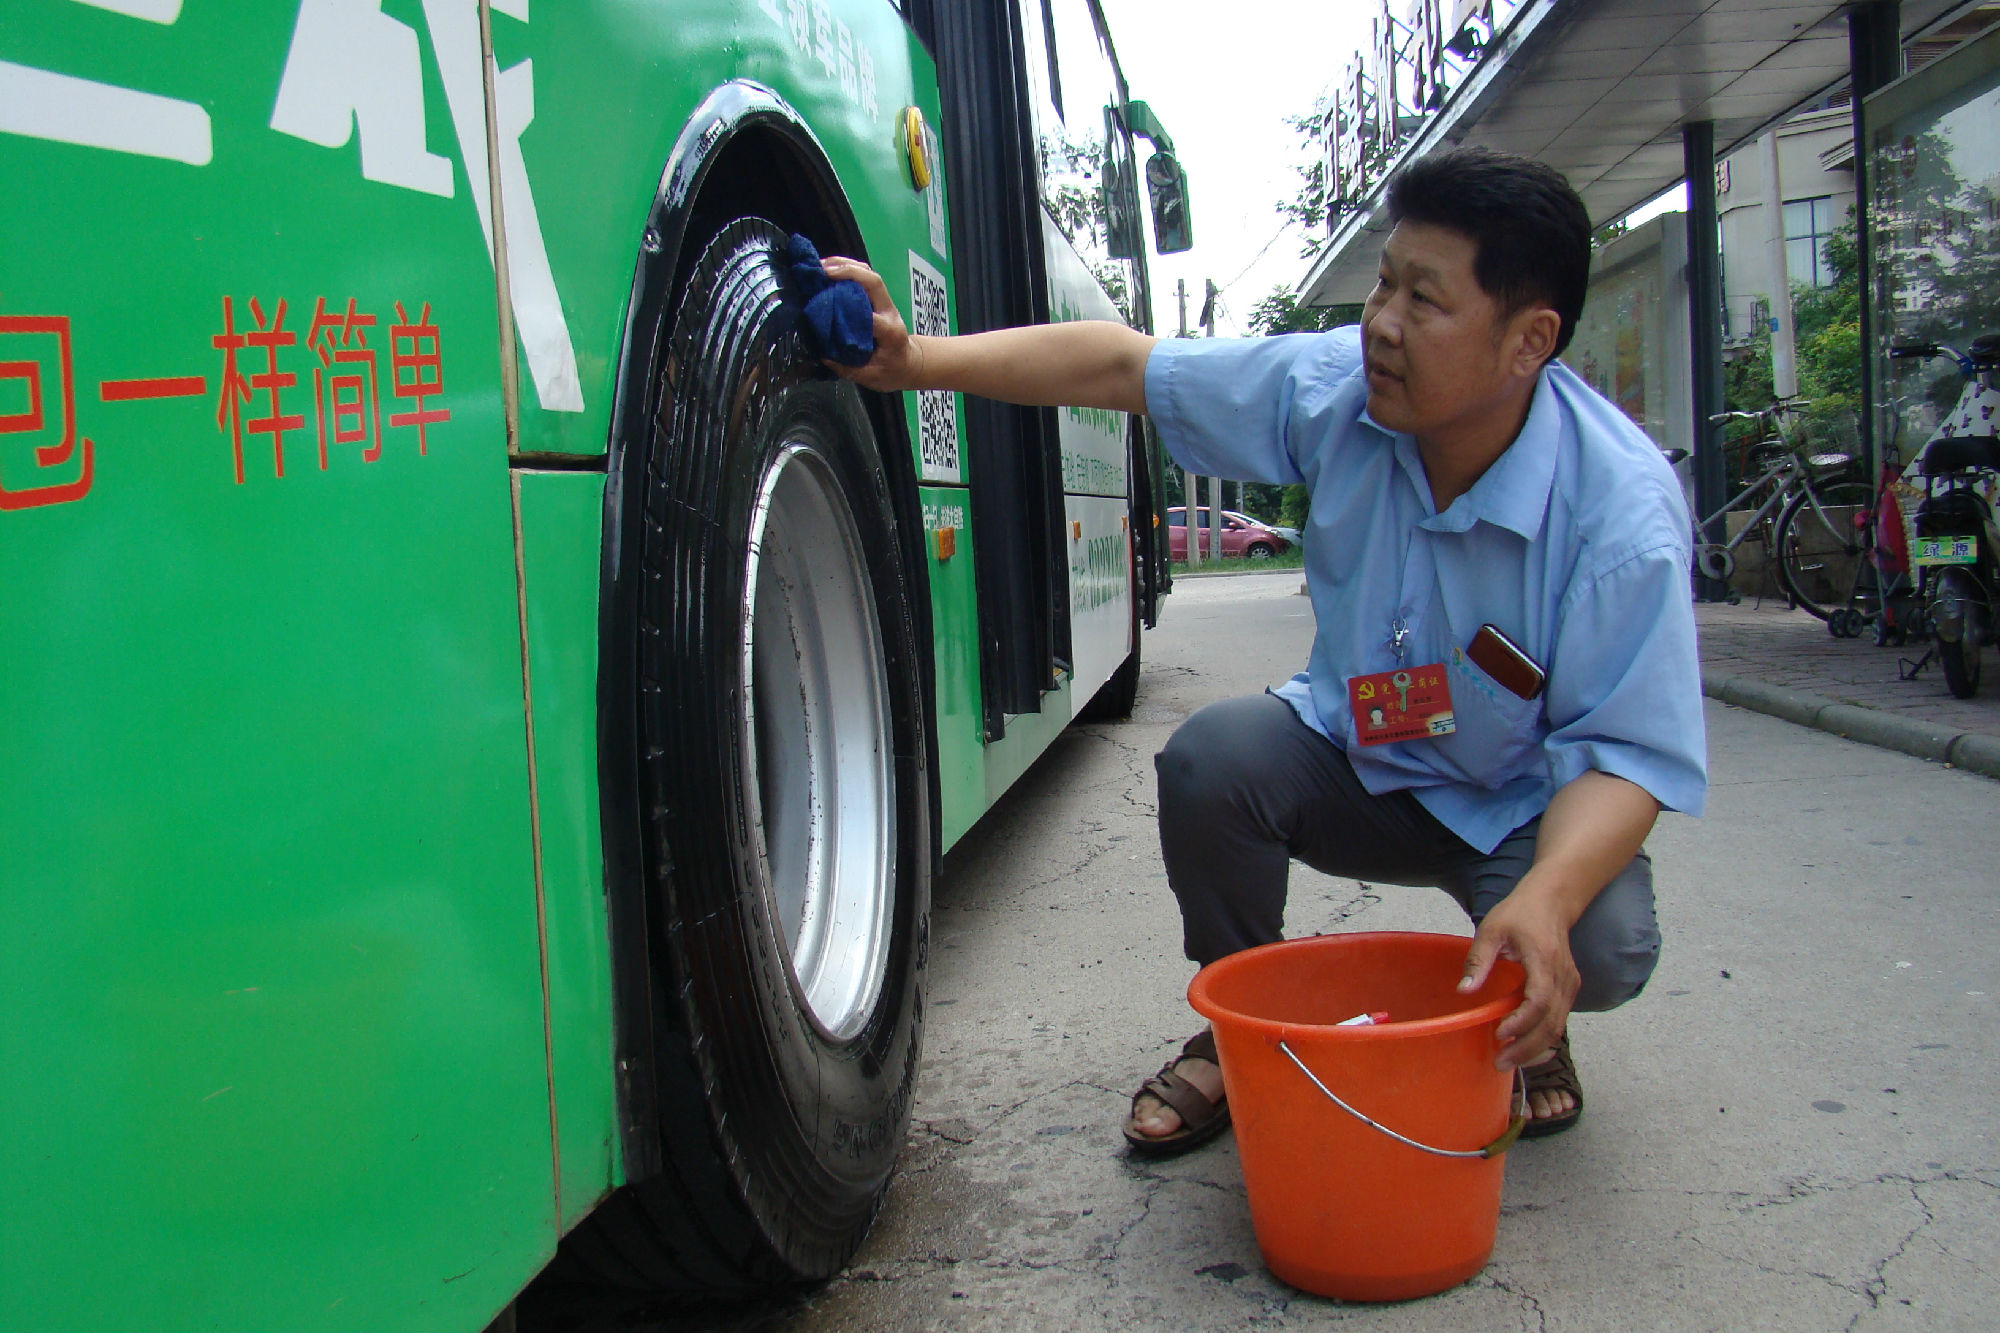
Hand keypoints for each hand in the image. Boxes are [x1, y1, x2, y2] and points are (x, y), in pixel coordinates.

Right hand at [817, 255, 926, 392]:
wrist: (910, 363)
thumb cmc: (893, 371)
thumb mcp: (872, 377)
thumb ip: (848, 368)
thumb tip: (824, 355)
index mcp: (890, 332)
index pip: (870, 315)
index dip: (847, 308)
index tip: (824, 306)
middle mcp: (889, 312)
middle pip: (873, 281)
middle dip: (847, 271)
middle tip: (820, 271)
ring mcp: (885, 302)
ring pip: (869, 274)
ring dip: (845, 265)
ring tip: (820, 265)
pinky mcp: (878, 298)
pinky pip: (865, 277)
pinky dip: (847, 269)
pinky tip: (830, 268)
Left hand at [1457, 882, 1580, 1069]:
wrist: (1551, 902)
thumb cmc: (1519, 914)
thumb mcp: (1492, 929)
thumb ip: (1478, 960)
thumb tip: (1464, 990)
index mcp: (1544, 961)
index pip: (1539, 1000)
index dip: (1521, 1022)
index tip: (1500, 1033)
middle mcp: (1563, 977)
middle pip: (1552, 1022)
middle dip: (1527, 1047)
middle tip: (1501, 1062)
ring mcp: (1570, 984)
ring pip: (1558, 1026)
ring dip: (1535, 1048)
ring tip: (1509, 1060)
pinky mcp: (1569, 989)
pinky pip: (1559, 1020)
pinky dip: (1543, 1037)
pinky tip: (1524, 1047)